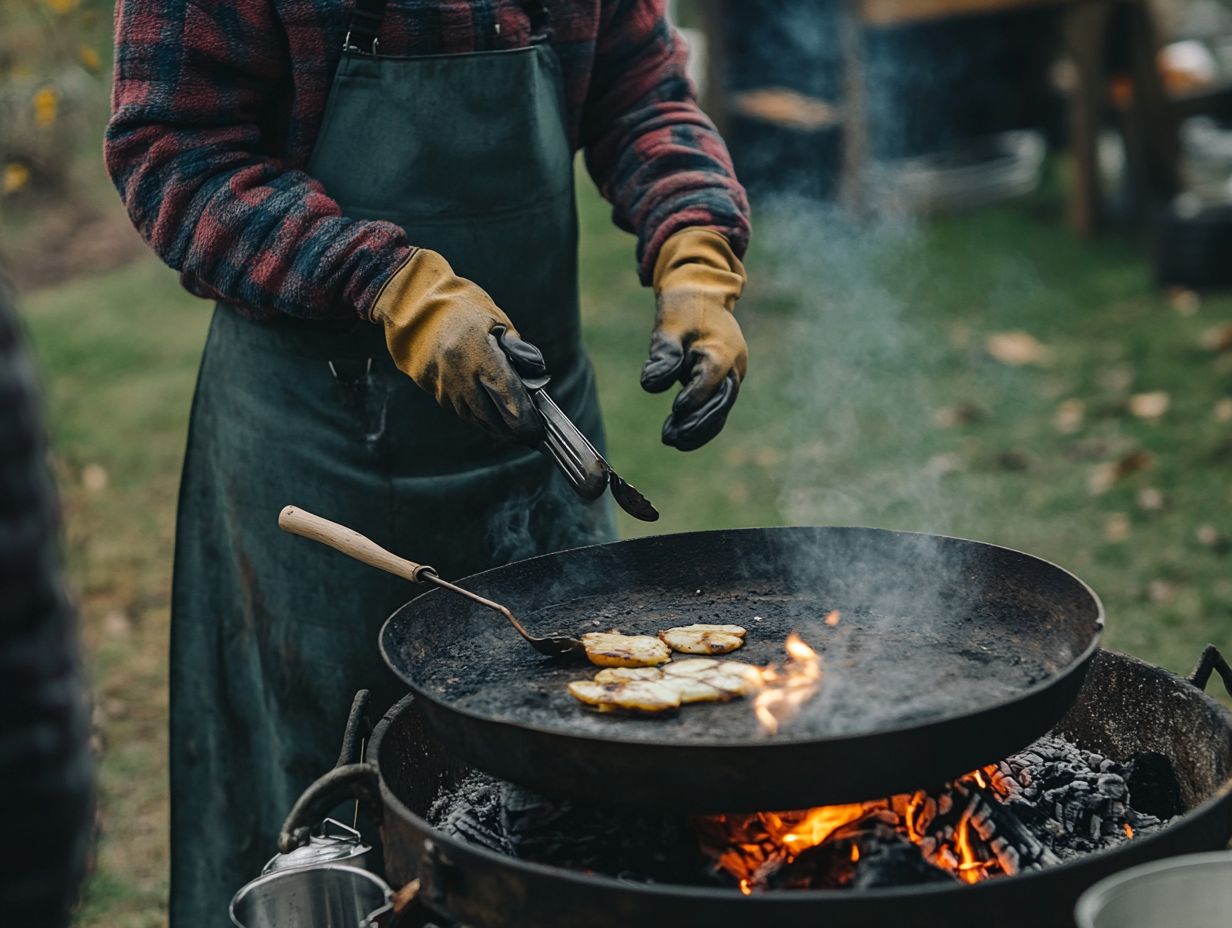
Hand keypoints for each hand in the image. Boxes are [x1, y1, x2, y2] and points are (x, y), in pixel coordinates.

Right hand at [373, 249, 545, 444]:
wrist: (413, 304)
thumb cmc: (459, 305)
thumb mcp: (495, 318)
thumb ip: (516, 348)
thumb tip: (534, 374)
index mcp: (480, 356)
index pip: (509, 398)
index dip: (526, 418)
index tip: (537, 428)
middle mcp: (462, 376)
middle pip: (494, 416)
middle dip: (514, 430)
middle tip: (530, 435)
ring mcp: (446, 386)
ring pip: (476, 418)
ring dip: (496, 427)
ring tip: (513, 431)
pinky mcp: (434, 389)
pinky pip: (461, 410)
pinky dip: (478, 417)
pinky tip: (490, 418)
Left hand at [641, 229, 748, 450]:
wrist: (702, 293)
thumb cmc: (684, 307)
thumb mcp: (668, 327)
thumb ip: (663, 355)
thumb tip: (650, 386)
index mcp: (722, 350)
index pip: (712, 379)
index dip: (696, 396)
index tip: (677, 410)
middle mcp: (734, 365)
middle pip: (721, 402)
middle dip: (697, 423)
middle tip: (670, 438)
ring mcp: (732, 374)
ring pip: (721, 408)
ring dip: (699, 428)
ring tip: (672, 440)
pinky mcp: (725, 380)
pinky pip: (717, 406)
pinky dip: (702, 422)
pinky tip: (682, 437)